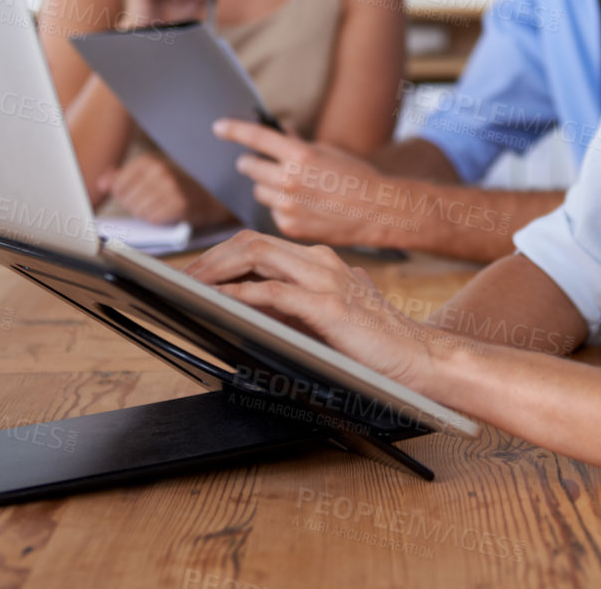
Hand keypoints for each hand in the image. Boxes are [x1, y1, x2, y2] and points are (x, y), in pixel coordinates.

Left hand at [96, 151, 191, 223]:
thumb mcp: (147, 174)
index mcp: (148, 161)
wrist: (206, 195)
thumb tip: (101, 184)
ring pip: (140, 211)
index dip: (123, 196)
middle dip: (135, 206)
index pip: (117, 187)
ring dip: (146, 215)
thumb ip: (121, 177)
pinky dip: (158, 220)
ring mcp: (171, 186)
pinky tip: (166, 214)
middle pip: (128, 200)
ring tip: (158, 208)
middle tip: (150, 203)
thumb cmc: (172, 185)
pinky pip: (154, 219)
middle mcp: (159, 170)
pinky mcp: (180, 203)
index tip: (136, 195)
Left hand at [184, 230, 451, 388]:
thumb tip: (245, 306)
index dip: (220, 254)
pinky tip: (223, 301)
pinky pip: (277, 291)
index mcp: (319, 262)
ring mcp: (327, 280)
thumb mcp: (328, 315)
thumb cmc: (374, 344)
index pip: (259, 245)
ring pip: (259, 256)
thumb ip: (293, 305)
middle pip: (252, 242)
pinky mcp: (331, 306)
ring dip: (218, 269)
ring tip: (190, 285)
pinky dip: (243, 293)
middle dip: (210, 257)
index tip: (192, 272)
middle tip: (179, 277)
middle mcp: (321, 262)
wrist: (420, 358)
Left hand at [213, 118, 404, 246]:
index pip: (256, 137)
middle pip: (250, 167)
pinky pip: (273, 212)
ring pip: (259, 191)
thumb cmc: (357, 176)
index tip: (219, 127)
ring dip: (268, 186)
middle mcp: (289, 180)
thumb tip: (279, 131)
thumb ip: (298, 143)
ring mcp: (288, 206)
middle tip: (256, 162)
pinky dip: (282, 208)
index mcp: (300, 155)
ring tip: (293, 188)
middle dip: (252, 162)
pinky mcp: (290, 226)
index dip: (234, 130)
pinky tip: (304, 207)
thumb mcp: (328, 151)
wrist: (378, 210)